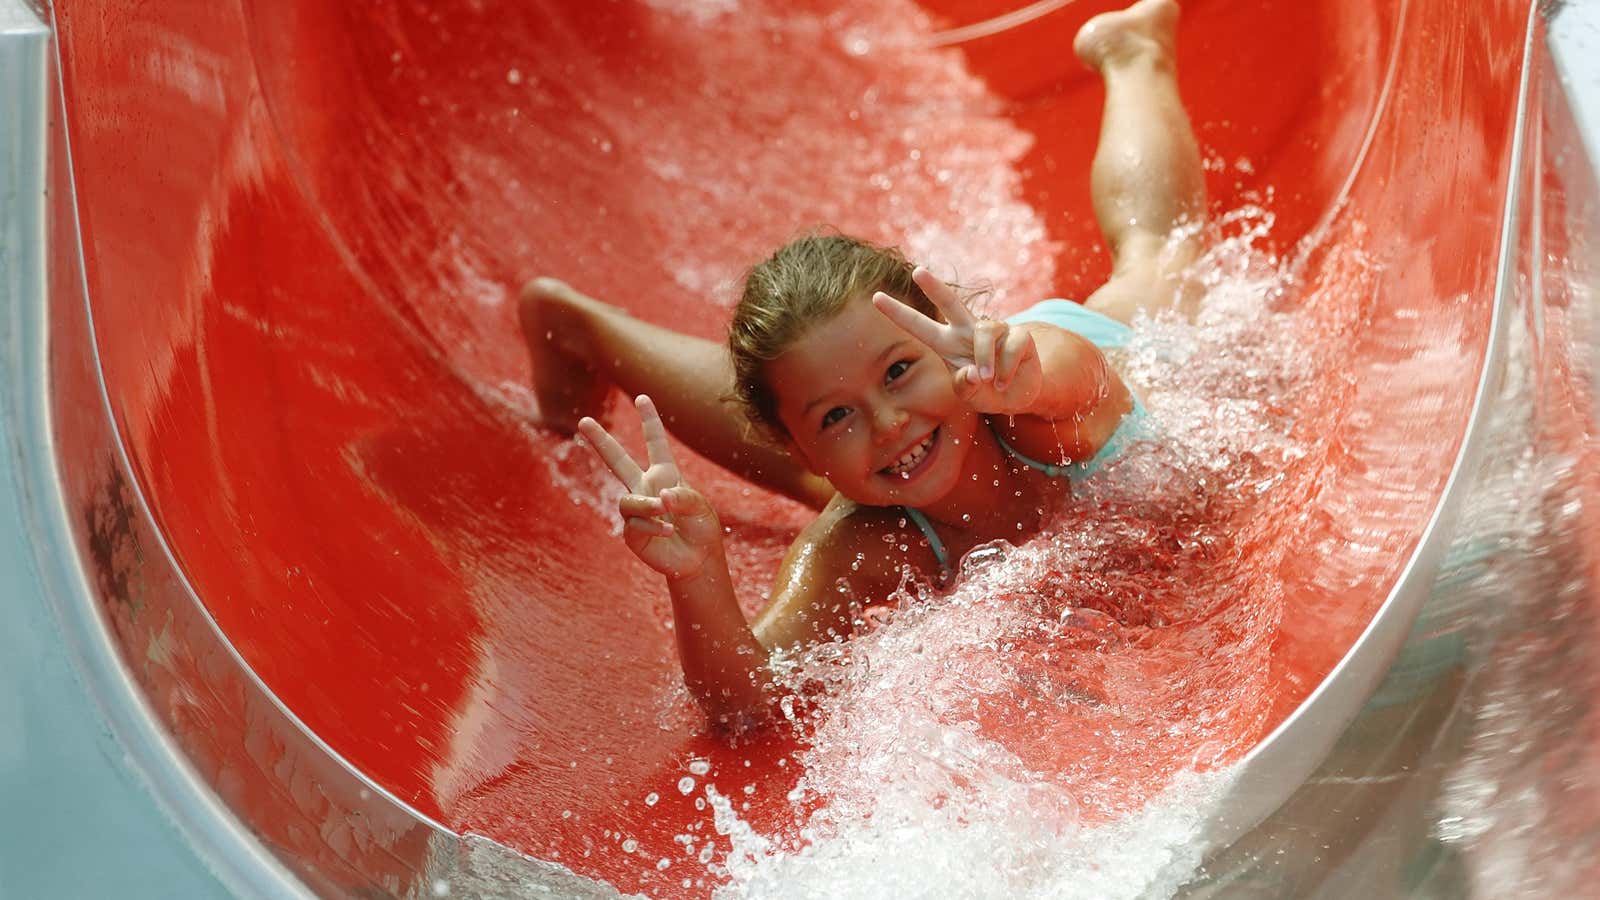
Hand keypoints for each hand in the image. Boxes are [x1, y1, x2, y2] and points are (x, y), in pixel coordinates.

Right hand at [578, 395, 723, 581]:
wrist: (696, 560)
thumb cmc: (700, 528)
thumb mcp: (700, 507)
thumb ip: (683, 497)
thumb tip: (660, 498)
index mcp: (664, 474)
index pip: (655, 443)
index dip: (649, 420)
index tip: (643, 397)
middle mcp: (645, 487)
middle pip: (617, 460)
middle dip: (600, 441)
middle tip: (583, 421)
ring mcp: (636, 509)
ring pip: (628, 500)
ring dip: (647, 506)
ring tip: (663, 512)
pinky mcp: (631, 531)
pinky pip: (634, 523)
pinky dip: (653, 527)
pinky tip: (667, 532)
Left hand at [873, 268, 1042, 414]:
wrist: (1018, 396)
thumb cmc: (985, 391)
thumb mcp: (968, 396)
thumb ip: (964, 387)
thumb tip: (973, 373)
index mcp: (947, 344)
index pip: (919, 326)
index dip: (898, 313)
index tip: (876, 297)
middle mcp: (968, 331)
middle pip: (951, 302)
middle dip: (934, 287)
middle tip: (917, 272)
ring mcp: (995, 330)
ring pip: (985, 329)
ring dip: (985, 358)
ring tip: (988, 380)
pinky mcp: (1019, 335)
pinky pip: (1010, 346)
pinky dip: (1005, 369)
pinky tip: (1004, 382)